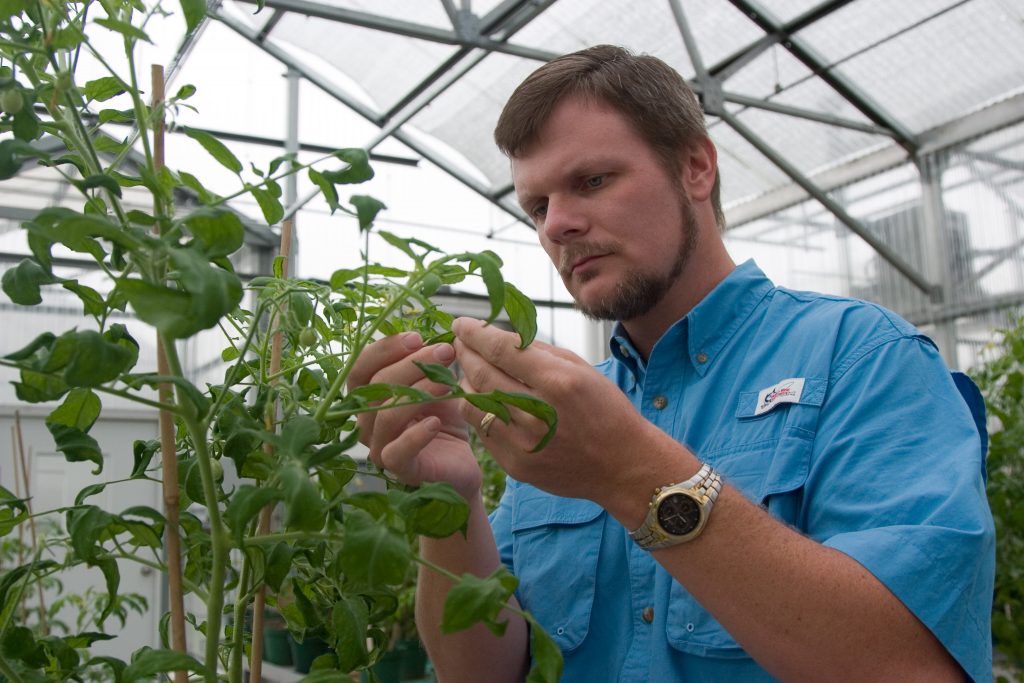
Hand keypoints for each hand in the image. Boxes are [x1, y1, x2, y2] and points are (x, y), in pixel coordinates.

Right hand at [346, 332, 481, 499]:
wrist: (461, 462)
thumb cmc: (443, 419)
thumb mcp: (435, 384)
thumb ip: (429, 362)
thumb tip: (438, 336)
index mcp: (368, 396)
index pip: (360, 367)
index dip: (385, 349)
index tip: (416, 337)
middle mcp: (365, 421)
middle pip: (375, 386)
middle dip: (411, 364)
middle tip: (445, 351)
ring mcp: (378, 447)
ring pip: (386, 415)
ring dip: (419, 392)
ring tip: (447, 381)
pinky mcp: (397, 470)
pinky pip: (396, 451)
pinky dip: (416, 435)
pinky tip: (436, 422)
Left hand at [453, 317, 669, 508]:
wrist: (623, 465)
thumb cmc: (606, 410)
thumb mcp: (581, 369)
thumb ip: (539, 352)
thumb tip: (499, 338)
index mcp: (558, 381)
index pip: (502, 350)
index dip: (476, 334)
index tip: (462, 324)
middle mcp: (537, 412)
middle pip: (482, 374)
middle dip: (465, 353)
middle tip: (458, 342)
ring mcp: (524, 442)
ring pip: (473, 404)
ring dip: (466, 382)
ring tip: (469, 370)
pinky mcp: (516, 464)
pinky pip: (482, 431)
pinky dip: (478, 411)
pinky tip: (485, 400)